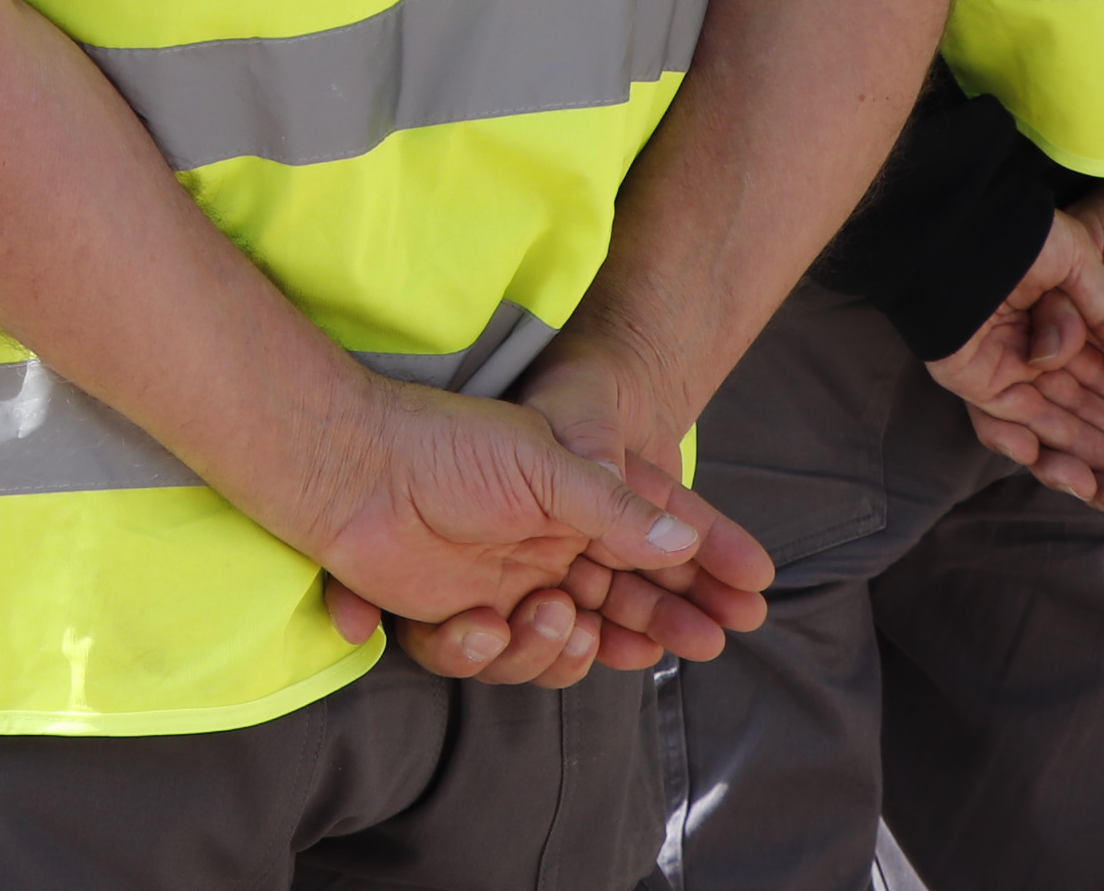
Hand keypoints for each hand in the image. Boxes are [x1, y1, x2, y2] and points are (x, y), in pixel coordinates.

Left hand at [356, 339, 771, 685]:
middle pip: (623, 602)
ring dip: (563, 645)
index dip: (705, 569)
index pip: (656, 542)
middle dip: (662, 623)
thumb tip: (681, 544)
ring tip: (551, 614)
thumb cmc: (448, 445)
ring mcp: (501, 584)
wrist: (351, 463)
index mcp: (573, 503)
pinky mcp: (453, 616)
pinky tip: (486, 622)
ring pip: (562, 644)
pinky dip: (495, 651)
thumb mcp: (545, 462)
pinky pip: (494, 659)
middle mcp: (544, 548)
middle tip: (702, 640)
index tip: (753, 592)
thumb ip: (614, 507)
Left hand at [925, 207, 1103, 526]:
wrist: (951, 225)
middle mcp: (1036, 348)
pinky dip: (1042, 446)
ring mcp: (1004, 366)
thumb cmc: (1012, 231)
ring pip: (1062, 422)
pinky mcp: (972, 379)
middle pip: (1096, 405)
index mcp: (1064, 319)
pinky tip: (1082, 468)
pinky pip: (1010, 423)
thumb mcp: (1079, 264)